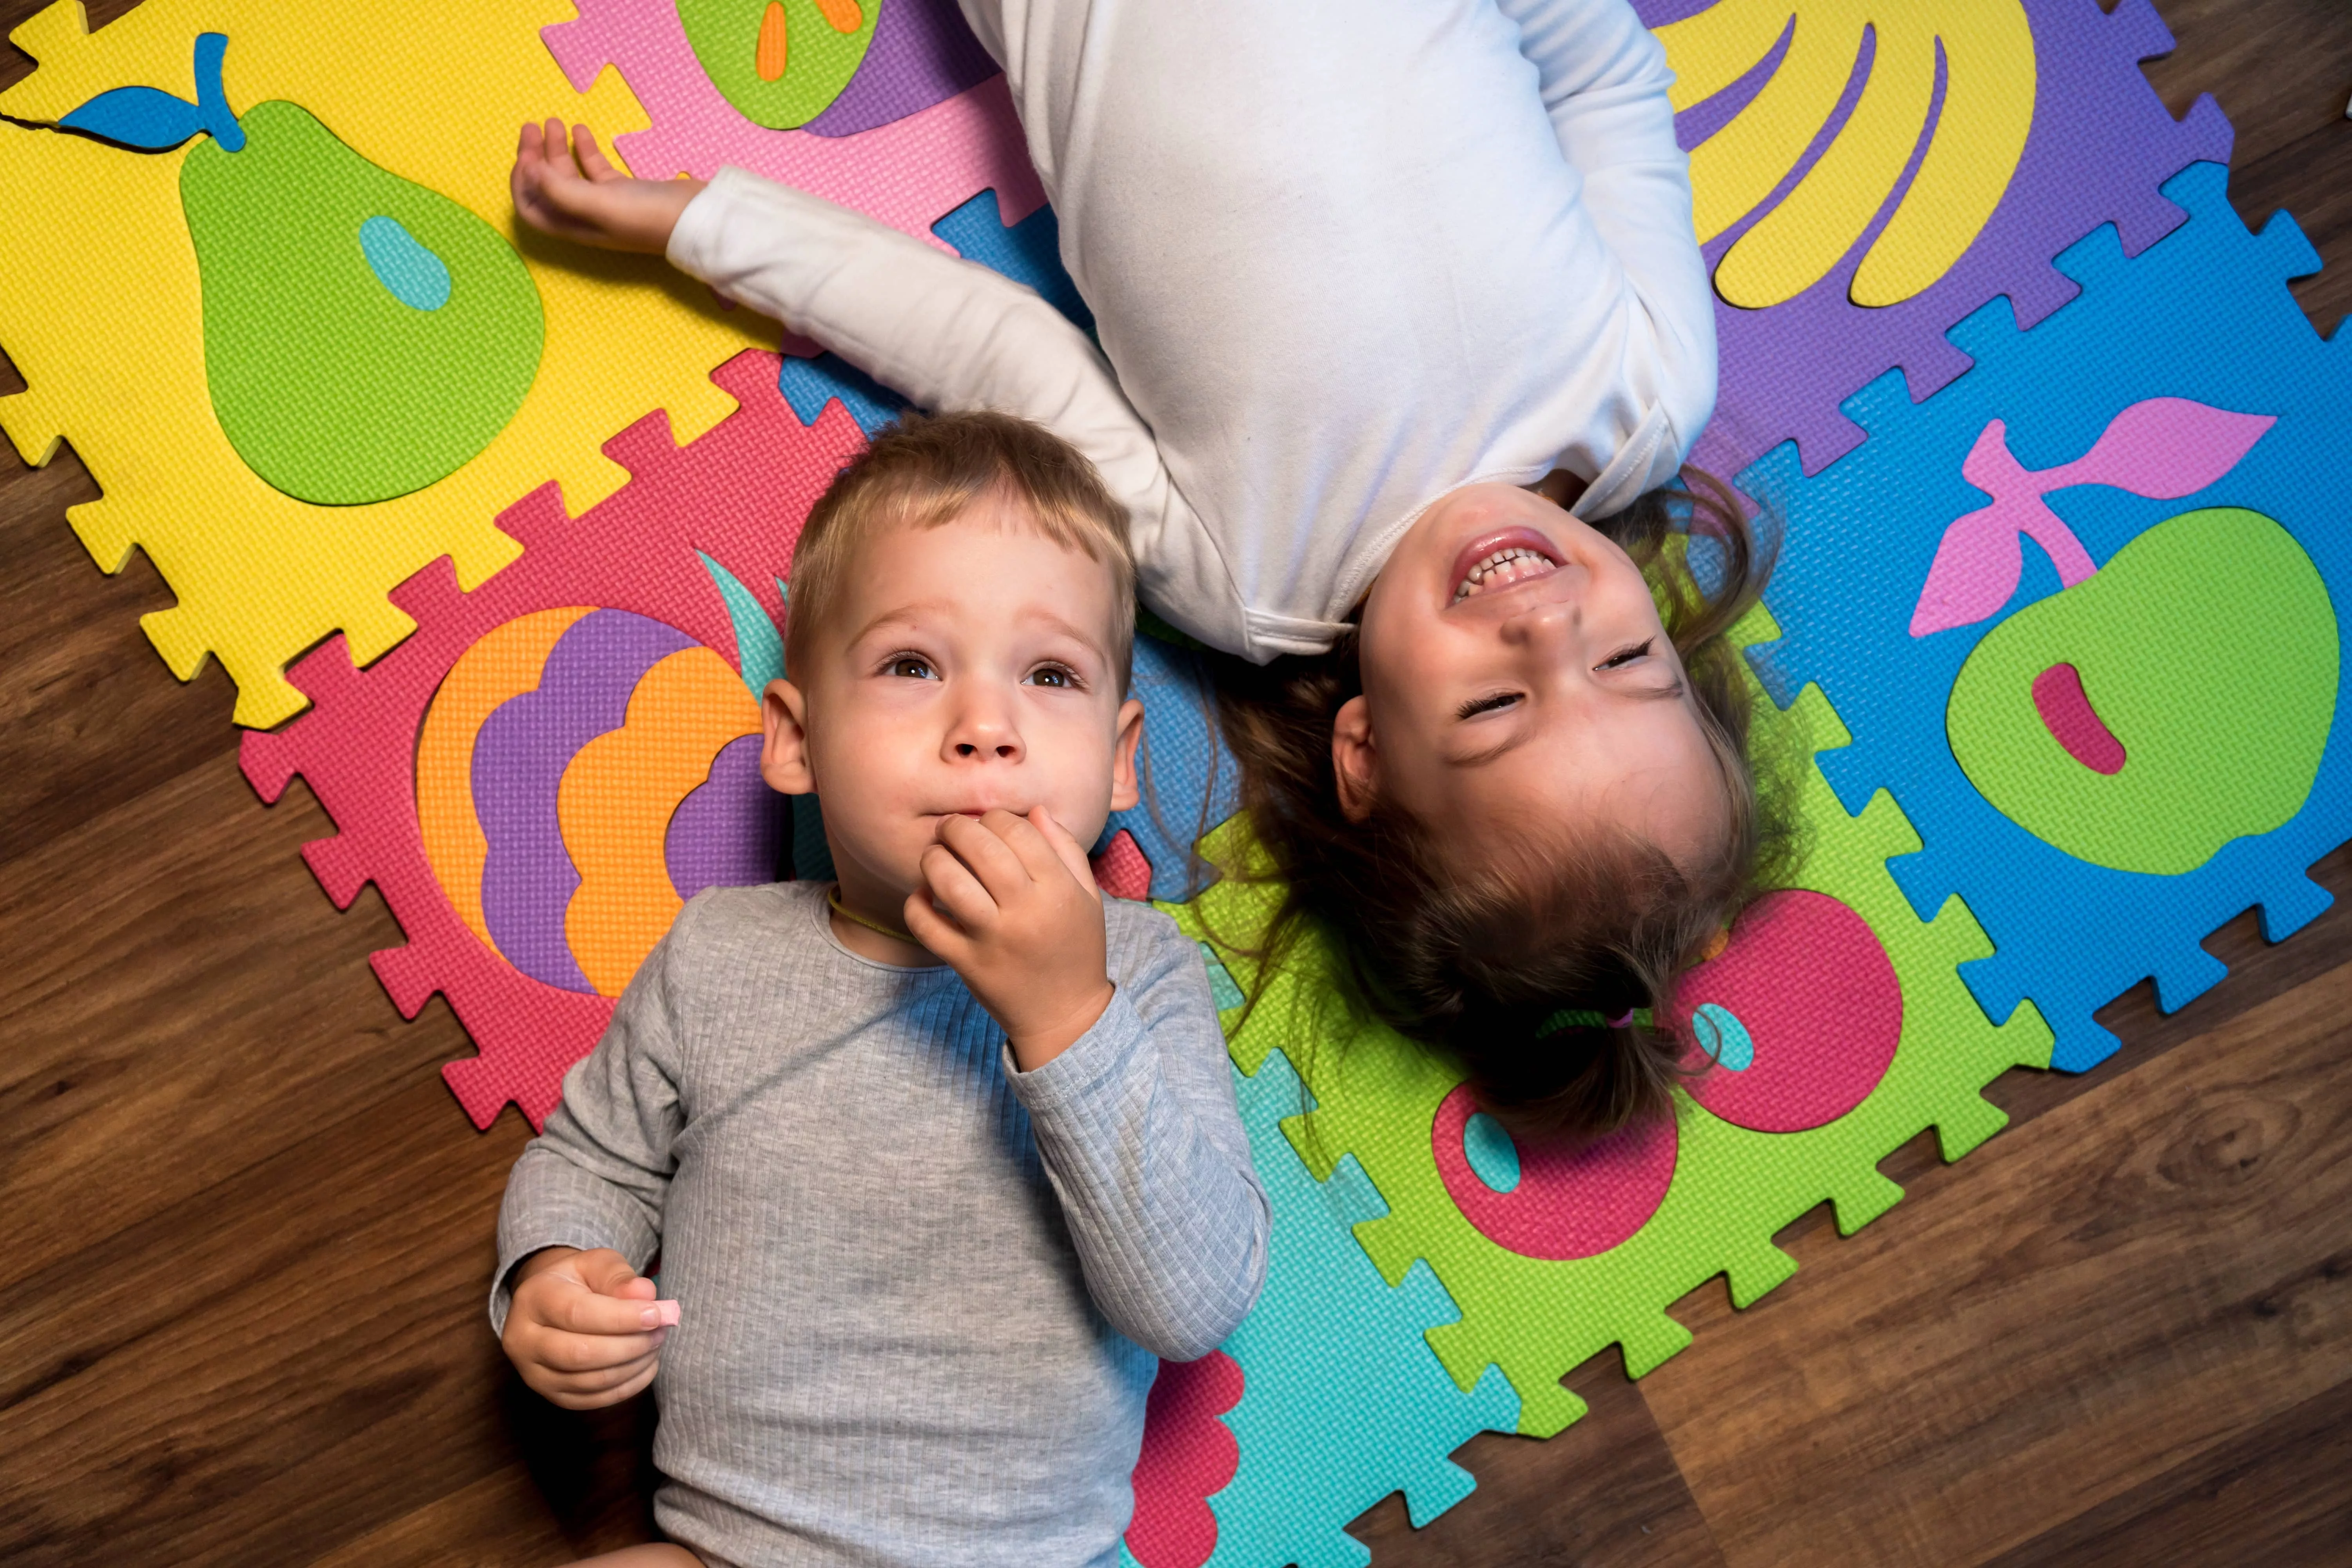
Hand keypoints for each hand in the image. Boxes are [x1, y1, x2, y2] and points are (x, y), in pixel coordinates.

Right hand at [502, 1246, 678, 1408]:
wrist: (553, 1305)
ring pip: (589, 1382)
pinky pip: (592, 1400)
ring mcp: (533, 1374)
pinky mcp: (551, 1395)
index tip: (656, 1314)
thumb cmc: (580, 1281)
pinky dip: (627, 1386)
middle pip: (580, 1354)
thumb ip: (619, 1277)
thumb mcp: (597, 1264)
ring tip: (655, 1345)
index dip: (621, 1318)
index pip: (577, 1314)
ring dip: (632, 1366)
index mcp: (534, 1298)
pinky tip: (645, 1366)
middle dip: (630, 1345)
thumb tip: (645, 1294)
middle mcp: (524, 1340)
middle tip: (660, 1331)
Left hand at [510, 119, 705, 252]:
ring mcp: (605, 203)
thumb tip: (530, 172)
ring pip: (570, 174)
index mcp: (574, 226)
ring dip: (558, 148)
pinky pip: (594, 169)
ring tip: (554, 121)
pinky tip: (581, 130)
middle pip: (548, 186)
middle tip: (534, 126)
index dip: (522, 182)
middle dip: (536, 156)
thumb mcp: (600, 205)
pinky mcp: (624, 190)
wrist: (696, 218)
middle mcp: (585, 217)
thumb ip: (561, 191)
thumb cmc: (647, 216)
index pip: (532, 208)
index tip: (526, 152)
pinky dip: (584, 149)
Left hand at [904, 809, 1115, 1070]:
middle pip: (980, 847)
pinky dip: (916, 903)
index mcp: (1058, 891)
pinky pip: (926, 925)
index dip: (996, 817)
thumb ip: (1066, 849)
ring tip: (936, 855)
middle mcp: (1024, 912)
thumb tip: (1036, 810)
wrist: (1065, 1017)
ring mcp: (991, 939)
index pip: (1018, 830)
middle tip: (952, 829)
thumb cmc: (1077, 950)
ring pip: (948, 881)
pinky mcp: (965, 963)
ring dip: (933, 858)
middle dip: (958, 827)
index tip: (989, 824)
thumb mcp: (1088, 897)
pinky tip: (924, 894)